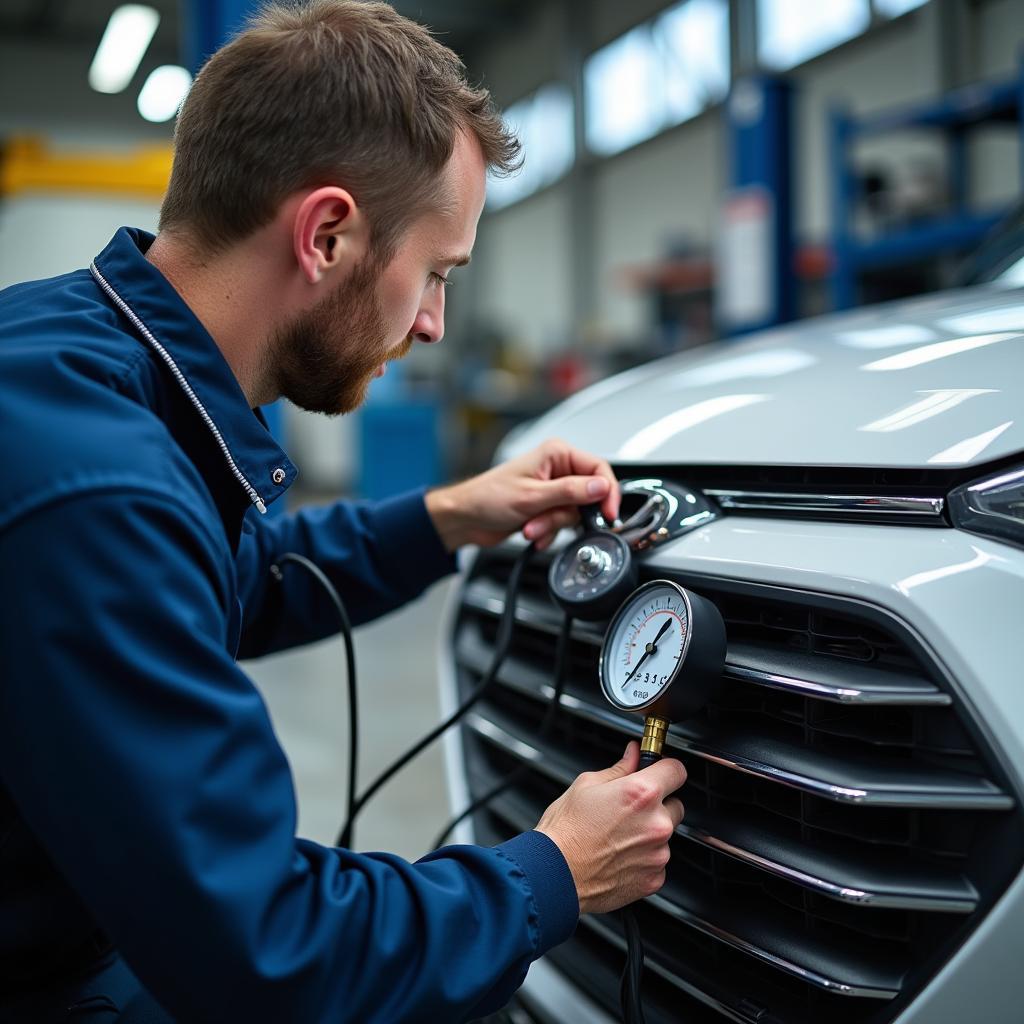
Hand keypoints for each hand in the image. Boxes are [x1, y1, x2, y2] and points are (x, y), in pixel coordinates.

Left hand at [424, 439, 619, 551]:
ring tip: (531, 527)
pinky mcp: (547, 507)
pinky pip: (562, 524)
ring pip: (573, 514)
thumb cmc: (488, 498)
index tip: (607, 514)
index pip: (599, 469)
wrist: (466, 518)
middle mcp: (557, 469)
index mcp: (556, 454)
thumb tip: (601, 487)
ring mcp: (552, 489)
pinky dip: (549, 532)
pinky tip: (532, 533)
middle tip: (546, 521)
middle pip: (587, 496)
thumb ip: (570, 492)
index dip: (607, 493)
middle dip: (565, 515)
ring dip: (552, 525)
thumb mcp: (532, 497)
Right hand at [535, 742, 685, 913]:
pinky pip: (658, 861)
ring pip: (665, 835)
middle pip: (674, 805)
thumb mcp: (586, 786)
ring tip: (617, 836)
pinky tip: (619, 855)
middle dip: (657, 804)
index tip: (659, 771)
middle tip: (628, 809)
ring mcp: (658, 853)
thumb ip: (619, 769)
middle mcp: (656, 823)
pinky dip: (644, 858)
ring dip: (649, 833)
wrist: (554, 875)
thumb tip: (633, 755)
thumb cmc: (565, 832)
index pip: (676, 770)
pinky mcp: (654, 878)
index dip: (666, 768)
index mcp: (641, 793)